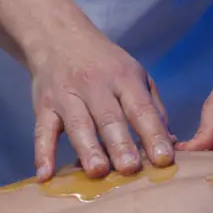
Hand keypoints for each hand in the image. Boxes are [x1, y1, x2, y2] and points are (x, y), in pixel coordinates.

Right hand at [28, 33, 172, 180]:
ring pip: (78, 125)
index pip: (141, 109)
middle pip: (109, 118)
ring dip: (87, 149)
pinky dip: (42, 153)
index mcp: (124, 78)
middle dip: (120, 144)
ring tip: (97, 172)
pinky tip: (45, 175)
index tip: (163, 159)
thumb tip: (170, 144)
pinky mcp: (43, 106)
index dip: (153, 134)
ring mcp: (66, 96)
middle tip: (130, 169)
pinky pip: (42, 131)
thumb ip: (153, 109)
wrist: (58, 37)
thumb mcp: (136, 75)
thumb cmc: (105, 64)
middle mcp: (95, 85)